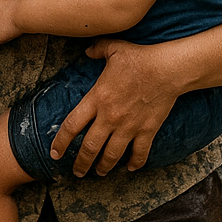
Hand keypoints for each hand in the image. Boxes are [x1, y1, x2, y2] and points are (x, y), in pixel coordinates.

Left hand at [50, 39, 180, 175]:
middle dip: (81, 163)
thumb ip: (96, 50)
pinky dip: (134, 163)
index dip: (61, 142)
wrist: (166, 69)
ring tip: (99, 173)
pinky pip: (139, 153)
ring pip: (112, 155)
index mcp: (97, 99)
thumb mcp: (112, 48)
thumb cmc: (138, 58)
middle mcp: (110, 117)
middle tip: (76, 172)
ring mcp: (129, 126)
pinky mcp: (147, 130)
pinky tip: (130, 168)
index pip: (72, 126)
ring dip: (104, 167)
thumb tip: (86, 50)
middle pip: (90, 147)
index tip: (54, 154)